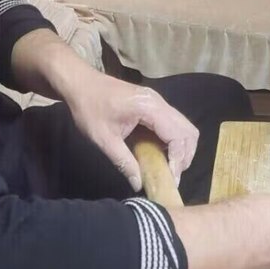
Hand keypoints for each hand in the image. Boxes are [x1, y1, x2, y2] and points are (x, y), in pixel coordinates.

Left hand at [64, 72, 198, 191]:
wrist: (80, 84)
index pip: (177, 136)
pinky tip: (162, 154)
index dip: (178, 160)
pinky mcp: (154, 104)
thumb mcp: (103, 139)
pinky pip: (174, 124)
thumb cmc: (89, 109)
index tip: (171, 180)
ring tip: (169, 168)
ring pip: (184, 127)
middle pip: (188, 131)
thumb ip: (124, 162)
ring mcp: (159, 102)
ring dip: (182, 149)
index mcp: (149, 108)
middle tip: (172, 176)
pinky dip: (174, 141)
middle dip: (185, 156)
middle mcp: (160, 103)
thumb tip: (139, 184)